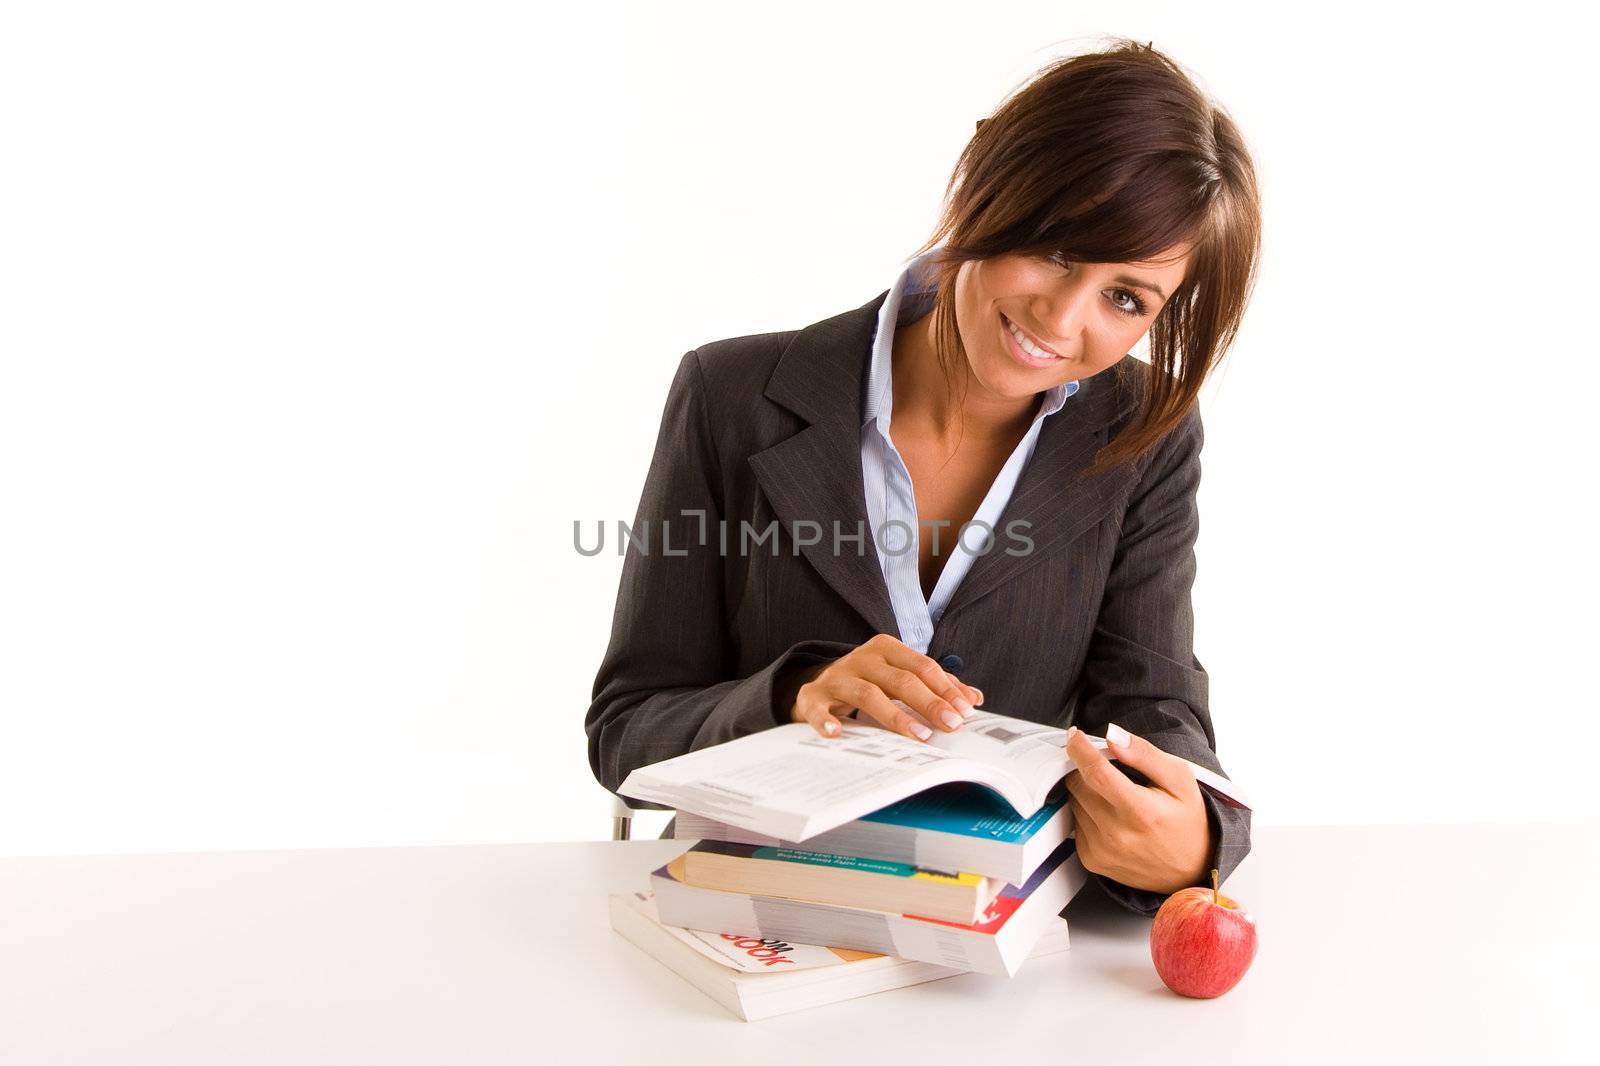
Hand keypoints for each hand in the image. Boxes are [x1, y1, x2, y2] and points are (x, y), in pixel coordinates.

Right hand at [788, 633, 981, 741]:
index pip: (922, 666)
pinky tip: (837, 733)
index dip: (946, 689)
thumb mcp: (900, 677)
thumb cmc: (869, 681)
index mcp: (886, 649)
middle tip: (951, 725)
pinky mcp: (812, 696)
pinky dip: (826, 721)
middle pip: (901, 680)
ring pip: (868, 694)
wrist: (818, 684)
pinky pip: (818, 708)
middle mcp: (861, 658)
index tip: (966, 711)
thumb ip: (935, 685)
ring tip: (919, 736)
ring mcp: (836, 677)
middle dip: (930, 703)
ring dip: (895, 717)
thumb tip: (973, 698)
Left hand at [1064, 723, 1212, 895]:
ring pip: (1074, 801)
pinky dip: (1087, 813)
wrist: (1191, 870)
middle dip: (1087, 769)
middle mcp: (1117, 835)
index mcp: (1141, 812)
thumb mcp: (1179, 779)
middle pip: (1078, 784)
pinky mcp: (1091, 860)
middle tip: (1110, 771)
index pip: (1096, 773)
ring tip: (1117, 798)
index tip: (1075, 735)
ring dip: (1087, 791)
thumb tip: (1112, 736)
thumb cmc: (1187, 821)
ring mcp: (1101, 850)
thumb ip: (1144, 754)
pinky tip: (1112, 818)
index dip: (1080, 749)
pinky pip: (1075, 823)